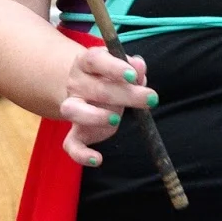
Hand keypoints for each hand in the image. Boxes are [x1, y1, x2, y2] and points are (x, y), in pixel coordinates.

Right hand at [60, 46, 156, 166]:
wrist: (86, 90)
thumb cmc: (112, 77)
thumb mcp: (124, 68)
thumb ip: (133, 67)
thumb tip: (139, 66)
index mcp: (87, 63)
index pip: (96, 61)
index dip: (114, 68)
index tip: (134, 76)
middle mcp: (76, 84)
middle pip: (96, 88)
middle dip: (125, 94)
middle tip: (151, 99)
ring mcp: (72, 107)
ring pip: (73, 111)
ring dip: (94, 116)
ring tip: (116, 120)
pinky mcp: (75, 132)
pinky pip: (71, 144)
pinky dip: (80, 154)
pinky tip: (97, 159)